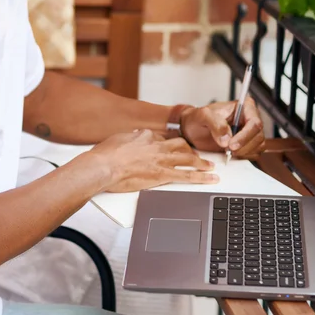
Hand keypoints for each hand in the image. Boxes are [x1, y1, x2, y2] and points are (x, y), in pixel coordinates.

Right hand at [80, 129, 217, 193]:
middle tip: (197, 156)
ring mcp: (162, 160)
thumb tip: (133, 137)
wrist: (102, 167)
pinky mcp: (163, 175)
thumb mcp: (118, 139)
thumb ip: (130, 138)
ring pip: (189, 158)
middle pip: (180, 145)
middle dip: (190, 151)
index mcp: (146, 136)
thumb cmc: (105, 155)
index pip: (163, 139)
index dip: (168, 145)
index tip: (170, 149)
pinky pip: (188, 175)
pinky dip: (202, 177)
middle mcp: (157, 145)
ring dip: (202, 162)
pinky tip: (211, 178)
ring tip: (210, 166)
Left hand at [178, 98, 264, 158]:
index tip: (231, 144)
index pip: (254, 122)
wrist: (192, 129)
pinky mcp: (249, 144)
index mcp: (244, 107)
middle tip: (227, 150)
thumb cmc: (198, 119)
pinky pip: (253, 154)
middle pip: (258, 136)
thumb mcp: (202, 116)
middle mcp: (250, 119)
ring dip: (243, 152)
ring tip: (226, 150)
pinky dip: (243, 157)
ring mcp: (251, 132)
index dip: (245, 136)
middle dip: (243, 146)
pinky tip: (230, 153)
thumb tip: (227, 138)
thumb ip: (215, 124)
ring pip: (258, 147)